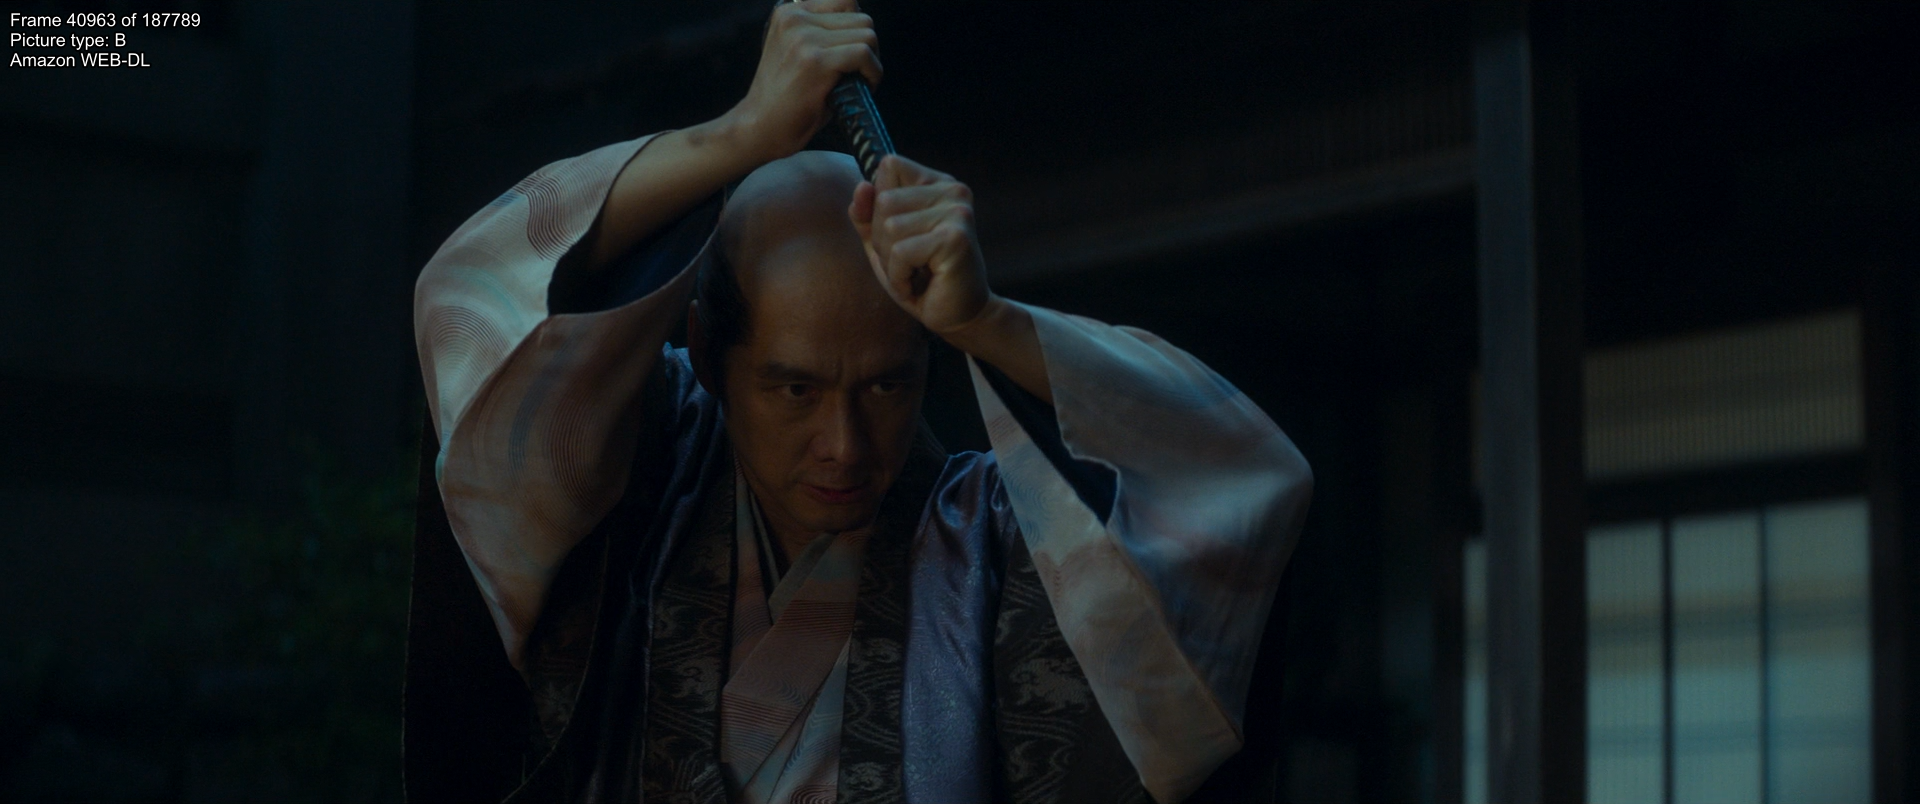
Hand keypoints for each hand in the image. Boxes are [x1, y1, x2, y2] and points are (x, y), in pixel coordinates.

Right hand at [727, 0, 880, 163]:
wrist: (760, 128)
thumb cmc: (787, 98)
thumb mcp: (799, 52)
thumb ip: (824, 34)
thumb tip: (865, 29)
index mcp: (789, 13)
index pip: (845, 2)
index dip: (856, 30)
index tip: (851, 55)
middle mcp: (794, 19)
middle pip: (861, 19)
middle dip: (867, 48)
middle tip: (857, 74)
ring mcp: (804, 38)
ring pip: (867, 34)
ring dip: (871, 61)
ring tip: (857, 82)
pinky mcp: (815, 61)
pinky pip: (864, 54)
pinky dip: (873, 73)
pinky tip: (862, 88)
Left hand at [849, 155, 996, 335]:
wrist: (959, 316)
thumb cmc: (921, 278)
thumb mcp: (883, 243)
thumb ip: (866, 214)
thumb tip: (862, 187)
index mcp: (938, 183)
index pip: (889, 166)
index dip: (879, 205)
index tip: (901, 235)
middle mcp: (953, 190)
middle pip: (884, 200)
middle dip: (883, 241)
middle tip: (909, 263)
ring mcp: (957, 212)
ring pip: (889, 227)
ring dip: (891, 262)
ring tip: (914, 274)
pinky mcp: (955, 239)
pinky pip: (900, 252)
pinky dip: (899, 277)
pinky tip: (918, 285)